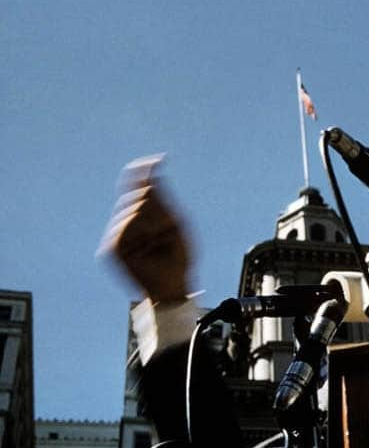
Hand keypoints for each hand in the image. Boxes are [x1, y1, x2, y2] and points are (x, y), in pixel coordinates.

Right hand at [98, 155, 192, 303]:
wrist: (174, 287)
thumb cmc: (178, 258)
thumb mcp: (177, 223)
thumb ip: (163, 198)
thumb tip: (154, 169)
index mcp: (140, 215)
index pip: (135, 186)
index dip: (141, 171)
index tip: (157, 160)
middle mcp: (124, 223)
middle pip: (137, 196)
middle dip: (158, 208)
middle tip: (168, 229)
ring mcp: (116, 236)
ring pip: (132, 210)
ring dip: (153, 223)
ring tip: (159, 243)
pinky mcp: (111, 250)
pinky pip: (124, 229)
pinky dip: (141, 234)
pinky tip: (148, 247)